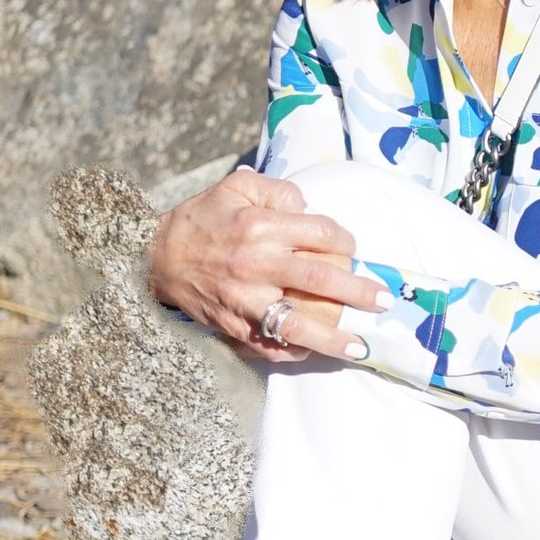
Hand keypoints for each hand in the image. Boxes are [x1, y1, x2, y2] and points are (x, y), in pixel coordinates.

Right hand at [148, 169, 381, 364]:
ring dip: (334, 338)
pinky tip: (316, 352)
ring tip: (360, 348)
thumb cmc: (204, 218)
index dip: (345, 241)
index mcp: (260, 226)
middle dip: (358, 292)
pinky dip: (295, 351)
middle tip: (383, 300)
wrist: (156, 256)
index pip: (321, 234)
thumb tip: (310, 210)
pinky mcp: (232, 325)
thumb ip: (279, 191)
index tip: (351, 249)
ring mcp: (244, 300)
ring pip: (298, 323)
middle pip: (320, 280)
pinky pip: (269, 345)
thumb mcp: (238, 187)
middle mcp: (256, 264)